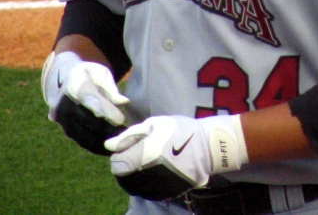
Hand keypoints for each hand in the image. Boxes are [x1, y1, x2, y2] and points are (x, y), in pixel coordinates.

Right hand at [41, 51, 129, 154]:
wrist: (64, 79)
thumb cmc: (90, 75)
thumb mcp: (101, 73)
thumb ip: (111, 88)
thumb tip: (125, 102)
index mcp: (75, 84)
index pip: (91, 100)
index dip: (106, 111)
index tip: (122, 119)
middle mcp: (65, 103)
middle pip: (89, 121)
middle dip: (110, 130)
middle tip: (129, 135)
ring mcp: (63, 119)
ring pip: (85, 135)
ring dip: (105, 141)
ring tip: (124, 144)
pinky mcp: (66, 129)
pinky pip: (82, 141)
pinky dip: (97, 146)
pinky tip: (112, 148)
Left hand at [104, 114, 248, 200]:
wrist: (208, 147)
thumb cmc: (179, 130)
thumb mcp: (154, 124)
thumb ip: (129, 136)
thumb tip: (109, 145)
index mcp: (143, 154)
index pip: (117, 164)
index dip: (121, 154)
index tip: (131, 147)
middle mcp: (148, 174)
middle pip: (123, 178)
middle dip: (126, 166)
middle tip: (139, 154)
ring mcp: (158, 187)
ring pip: (134, 187)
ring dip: (135, 176)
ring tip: (148, 163)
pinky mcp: (167, 193)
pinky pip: (147, 192)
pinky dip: (146, 183)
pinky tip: (156, 172)